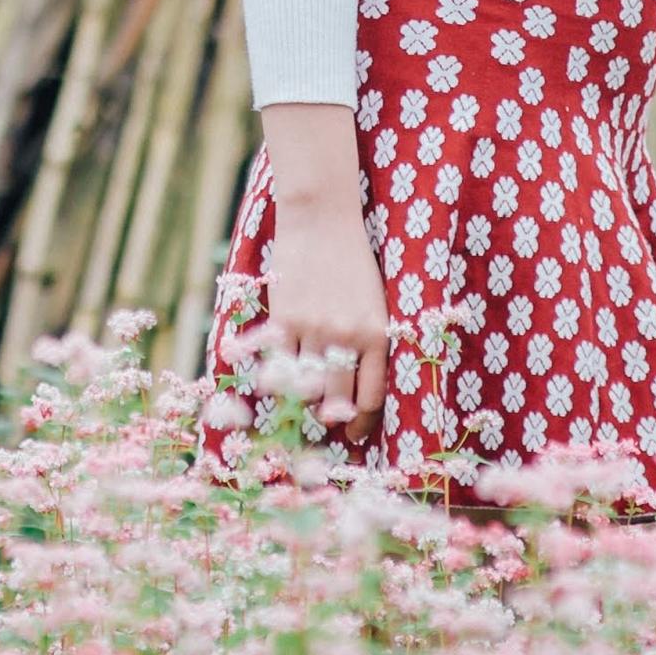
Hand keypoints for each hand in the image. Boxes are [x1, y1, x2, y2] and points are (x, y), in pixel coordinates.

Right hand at [254, 199, 391, 445]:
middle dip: (332, 420)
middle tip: (329, 424)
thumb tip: (355, 386)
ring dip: (304, 399)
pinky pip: (279, 364)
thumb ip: (369, 343)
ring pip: (305, 387)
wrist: (322, 221)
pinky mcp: (284, 320)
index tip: (355, 433)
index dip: (361, 423)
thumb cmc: (354, 262)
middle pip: (337, 400)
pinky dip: (279, 377)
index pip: (371, 397)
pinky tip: (280, 379)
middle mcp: (346, 338)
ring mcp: (312, 330)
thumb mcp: (375, 304)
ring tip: (305, 399)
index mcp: (376, 335)